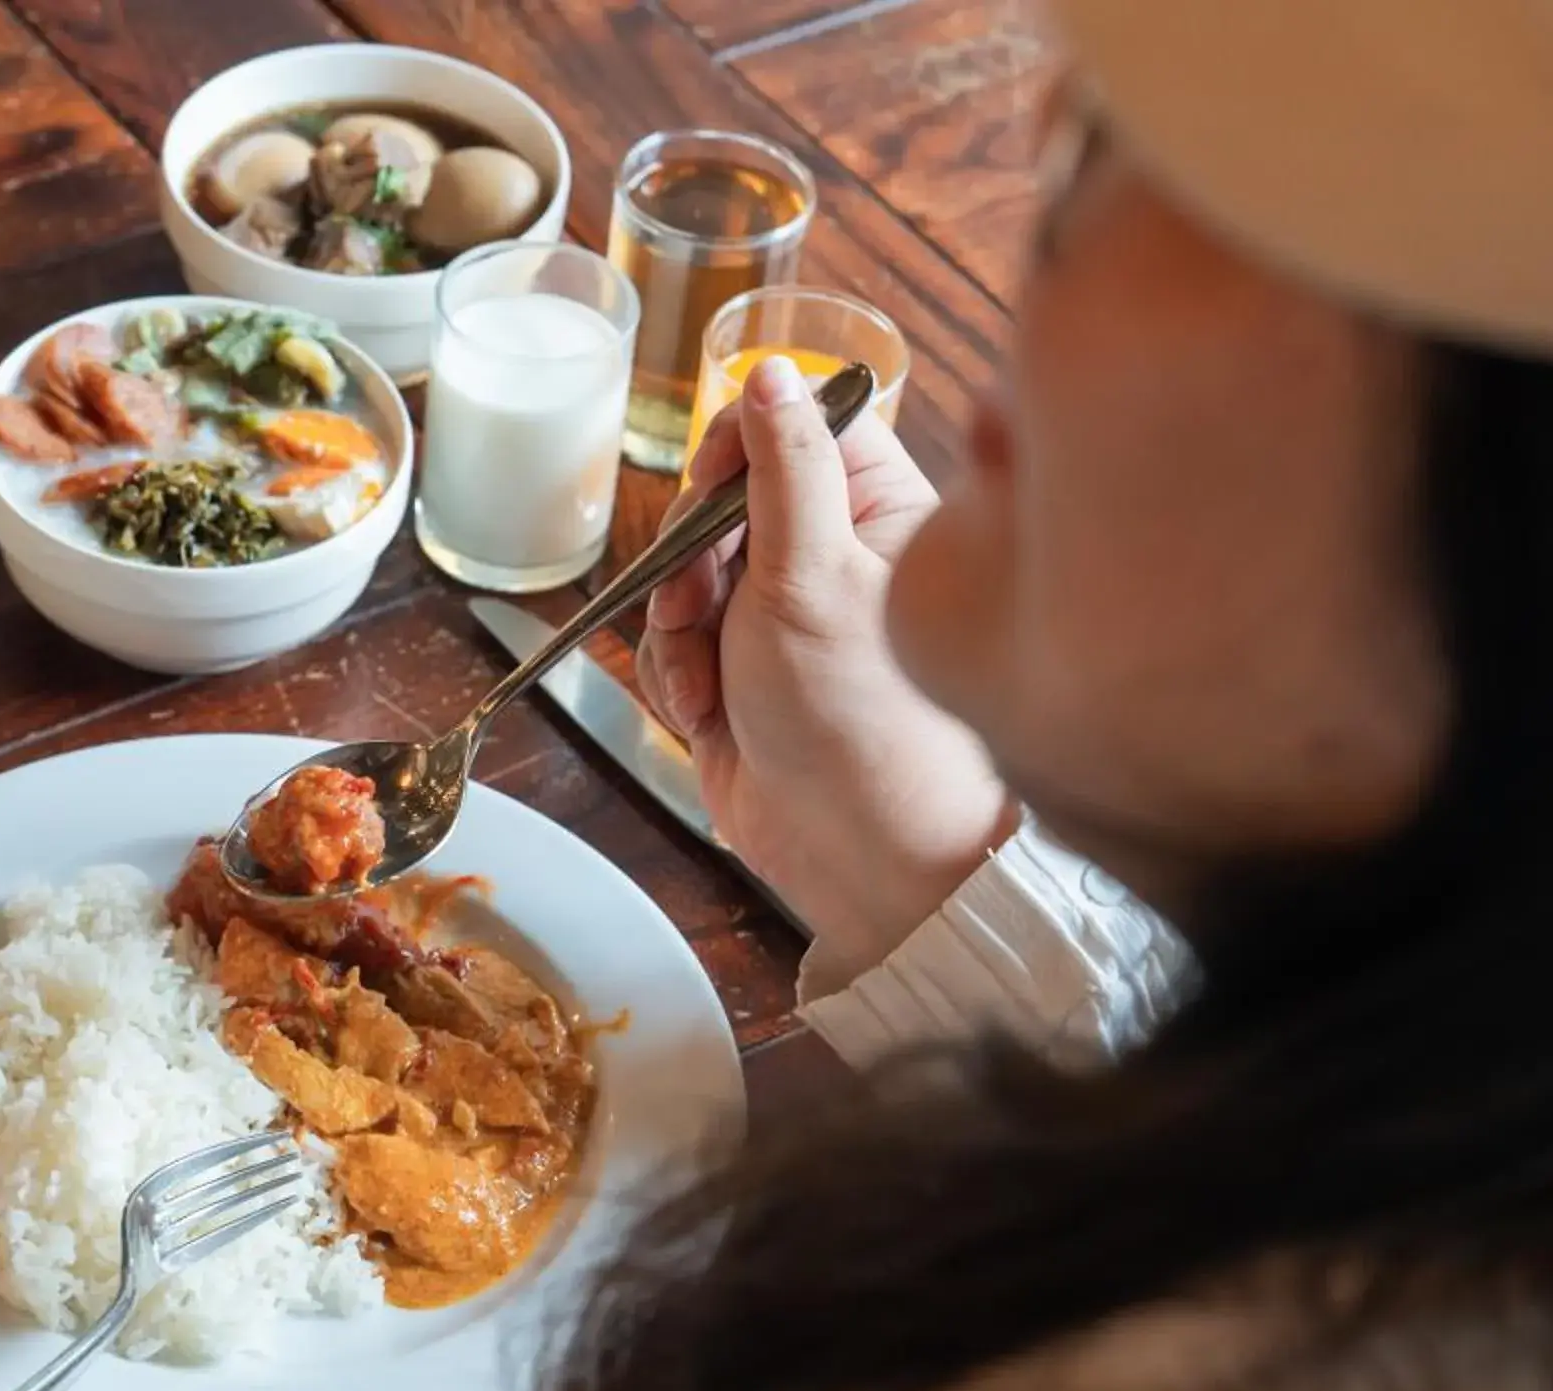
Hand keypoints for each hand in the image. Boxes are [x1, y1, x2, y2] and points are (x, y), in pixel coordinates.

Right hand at [639, 356, 1016, 987]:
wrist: (862, 856)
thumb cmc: (865, 720)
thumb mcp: (813, 574)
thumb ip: (784, 467)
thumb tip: (774, 371)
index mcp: (875, 510)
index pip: (794, 429)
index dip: (738, 449)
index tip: (708, 488)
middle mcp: (829, 555)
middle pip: (721, 503)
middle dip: (692, 557)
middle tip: (705, 601)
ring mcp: (781, 619)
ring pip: (685, 577)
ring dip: (678, 625)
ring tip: (710, 676)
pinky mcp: (741, 676)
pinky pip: (677, 645)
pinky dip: (678, 676)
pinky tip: (709, 713)